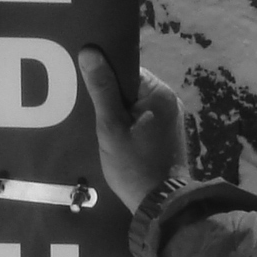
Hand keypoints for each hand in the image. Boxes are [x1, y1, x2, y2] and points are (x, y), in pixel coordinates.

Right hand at [77, 47, 188, 213]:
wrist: (161, 204)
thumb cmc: (134, 165)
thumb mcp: (111, 126)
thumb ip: (101, 88)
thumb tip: (90, 51)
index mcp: (159, 93)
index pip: (127, 70)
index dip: (105, 76)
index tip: (86, 86)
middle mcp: (170, 102)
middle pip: (131, 87)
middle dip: (109, 95)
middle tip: (87, 107)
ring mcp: (171, 120)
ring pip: (135, 105)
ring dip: (117, 112)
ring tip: (97, 123)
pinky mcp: (167, 136)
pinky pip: (142, 120)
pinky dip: (127, 124)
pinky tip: (113, 135)